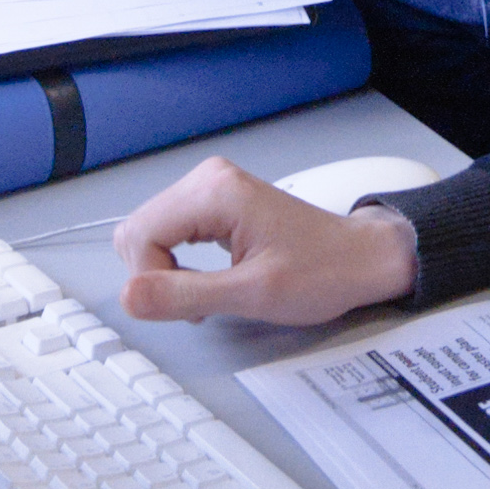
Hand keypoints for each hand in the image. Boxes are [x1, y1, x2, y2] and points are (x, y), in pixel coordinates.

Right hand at [116, 157, 418, 329]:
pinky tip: (205, 280)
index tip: (185, 308)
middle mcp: (207, 180)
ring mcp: (210, 187)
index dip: (150, 281)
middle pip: (137, 231)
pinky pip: (168, 231)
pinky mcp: (214, 201)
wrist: (359, 259)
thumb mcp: (253, 294)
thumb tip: (130, 297)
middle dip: (153, 276)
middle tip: (195, 304)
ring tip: (205, 294)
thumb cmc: (322, 272)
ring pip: (147, 232)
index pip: (140, 235)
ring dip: (164, 271)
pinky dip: (175, 262)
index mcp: (214, 192)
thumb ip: (187, 295)